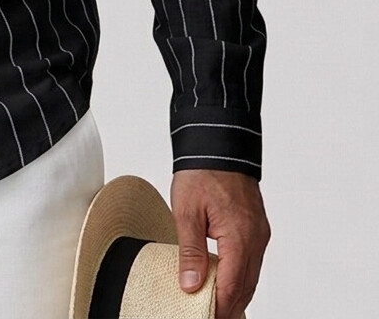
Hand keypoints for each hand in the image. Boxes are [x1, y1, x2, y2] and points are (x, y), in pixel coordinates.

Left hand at [170, 169, 270, 318]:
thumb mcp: (186, 211)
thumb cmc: (201, 172)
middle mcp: (256, 239)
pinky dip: (239, 276)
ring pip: (250, 276)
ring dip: (235, 293)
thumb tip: (191, 285)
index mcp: (240, 237)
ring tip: (215, 308)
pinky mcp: (256, 227)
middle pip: (245, 286)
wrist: (218, 144)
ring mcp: (259, 233)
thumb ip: (190, 251)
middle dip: (229, 307)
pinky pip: (251, 261)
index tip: (205, 318)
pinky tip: (225, 282)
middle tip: (210, 317)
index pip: (232, 287)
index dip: (219, 309)